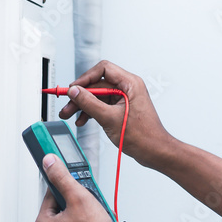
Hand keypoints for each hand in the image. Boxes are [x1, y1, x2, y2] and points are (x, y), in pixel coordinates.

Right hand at [58, 60, 174, 168]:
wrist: (153, 151)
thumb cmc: (143, 136)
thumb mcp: (109, 118)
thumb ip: (89, 103)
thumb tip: (75, 91)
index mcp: (130, 84)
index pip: (103, 70)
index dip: (85, 78)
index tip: (73, 89)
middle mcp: (127, 88)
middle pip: (97, 84)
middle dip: (80, 96)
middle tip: (67, 106)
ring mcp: (123, 99)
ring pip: (97, 96)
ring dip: (83, 105)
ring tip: (70, 115)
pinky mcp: (120, 109)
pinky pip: (101, 105)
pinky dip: (90, 112)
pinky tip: (83, 120)